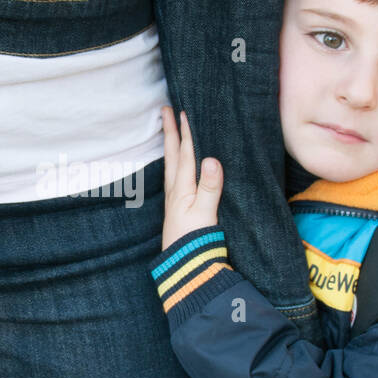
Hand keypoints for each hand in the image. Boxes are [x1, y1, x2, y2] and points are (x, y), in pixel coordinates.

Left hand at [160, 105, 223, 249]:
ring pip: (171, 164)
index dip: (185, 132)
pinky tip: (177, 163)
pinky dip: (175, 162)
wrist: (185, 268)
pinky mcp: (179, 208)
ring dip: (170, 144)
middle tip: (165, 109)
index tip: (183, 110)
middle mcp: (176, 191)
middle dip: (170, 131)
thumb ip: (210, 187)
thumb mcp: (206, 214)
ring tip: (168, 128)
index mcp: (182, 189)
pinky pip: (175, 176)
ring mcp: (175, 200)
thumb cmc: (196, 243)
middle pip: (171, 154)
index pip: (184, 154)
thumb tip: (212, 159)